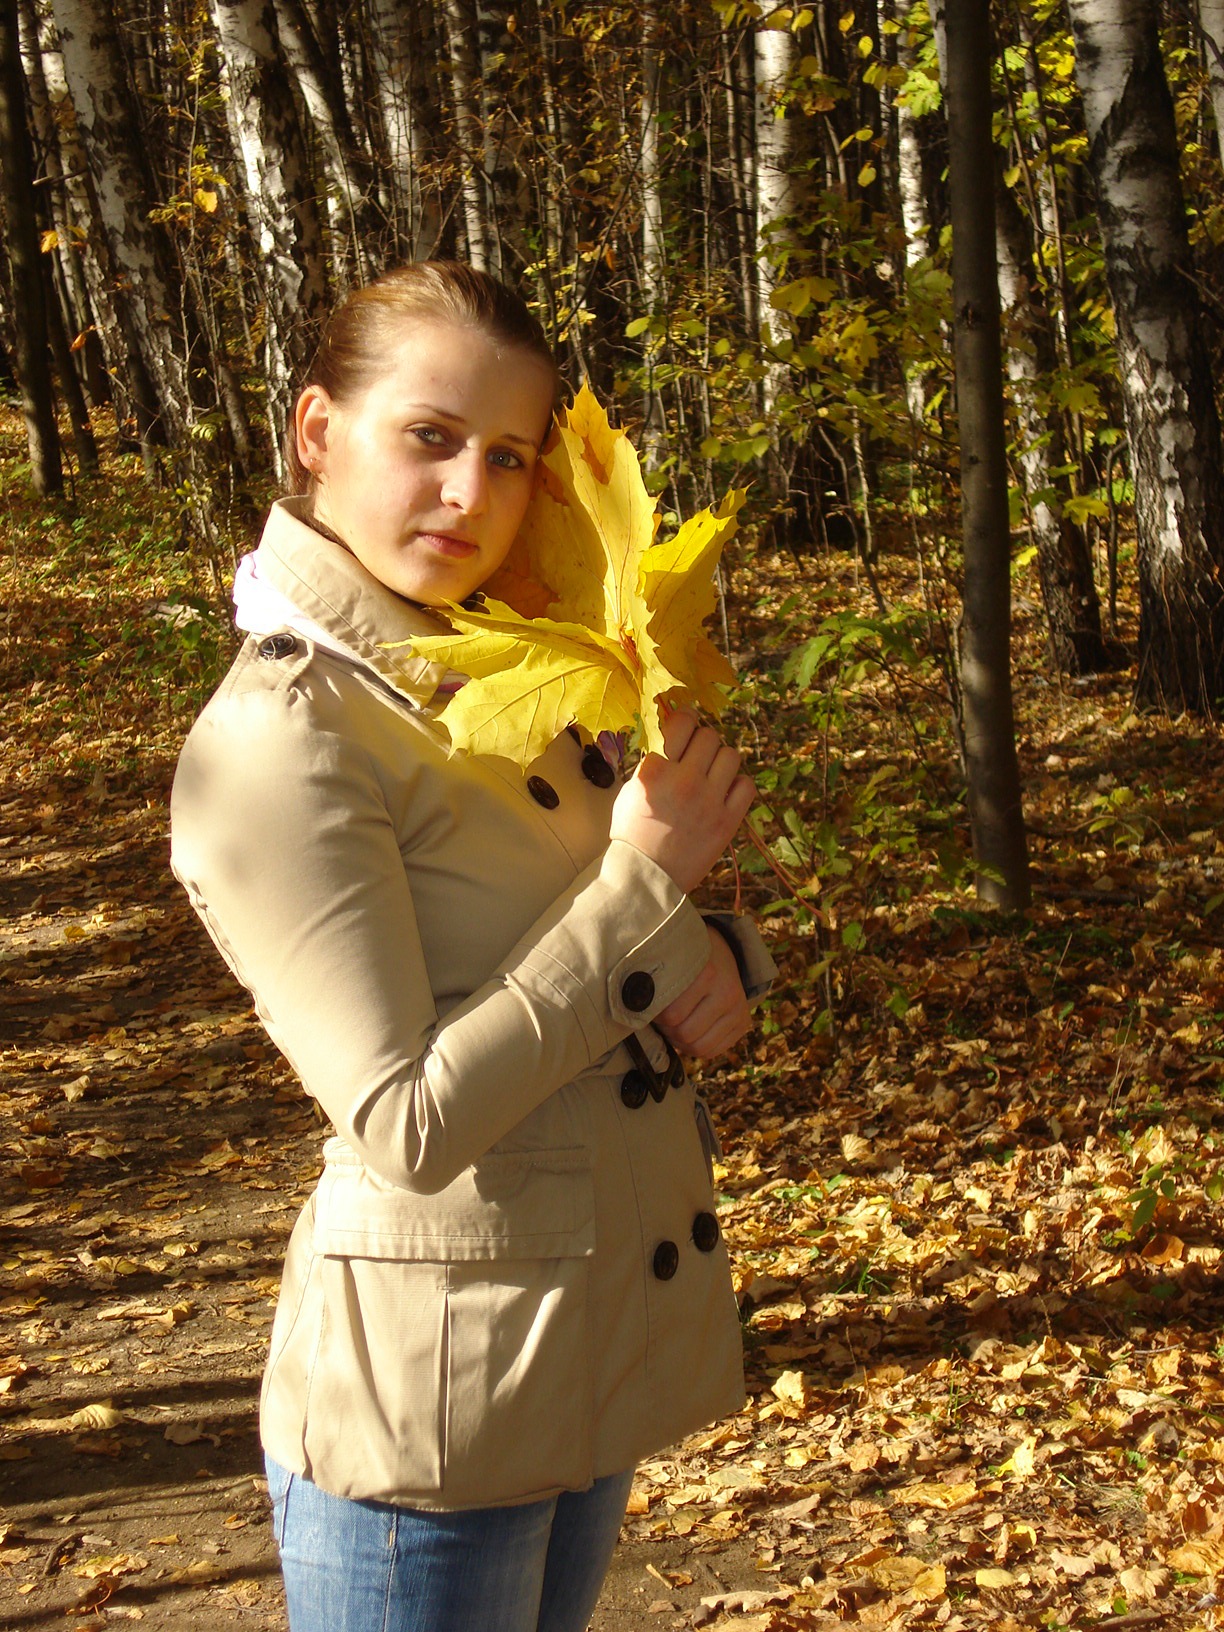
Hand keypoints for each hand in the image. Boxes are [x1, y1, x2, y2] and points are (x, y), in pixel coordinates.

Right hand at [609, 710, 754, 892]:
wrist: (646, 874)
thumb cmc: (633, 832)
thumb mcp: (631, 789)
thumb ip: (652, 762)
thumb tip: (672, 737)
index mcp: (656, 770)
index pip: (682, 723)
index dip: (686, 717)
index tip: (687, 722)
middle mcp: (685, 780)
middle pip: (709, 736)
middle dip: (703, 742)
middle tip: (697, 755)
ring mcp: (709, 800)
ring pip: (731, 755)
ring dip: (721, 760)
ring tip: (711, 774)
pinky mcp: (727, 821)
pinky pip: (746, 785)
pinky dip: (737, 784)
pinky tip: (724, 792)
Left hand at [655, 924, 751, 1059]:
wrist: (722, 950)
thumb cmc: (686, 959)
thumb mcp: (672, 960)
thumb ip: (657, 983)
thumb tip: (635, 1012)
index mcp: (707, 973)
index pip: (672, 1015)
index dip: (656, 1016)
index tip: (651, 1007)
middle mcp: (727, 992)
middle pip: (685, 1033)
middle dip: (668, 1030)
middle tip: (662, 1019)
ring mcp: (738, 1009)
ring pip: (698, 1047)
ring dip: (680, 1042)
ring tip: (674, 1026)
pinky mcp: (744, 1022)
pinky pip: (712, 1052)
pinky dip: (695, 1047)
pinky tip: (690, 1030)